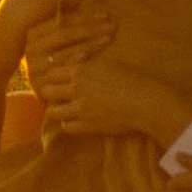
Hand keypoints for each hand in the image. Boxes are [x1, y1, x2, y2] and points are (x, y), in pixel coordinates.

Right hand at [26, 0, 114, 102]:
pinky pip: (63, 73)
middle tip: (112, 25)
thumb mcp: (59, 40)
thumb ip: (69, 22)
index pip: (61, 21)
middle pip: (64, 35)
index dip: (85, 17)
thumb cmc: (59, 61)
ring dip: (90, 44)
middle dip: (90, 29)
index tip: (106, 14)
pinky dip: (81, 64)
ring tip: (110, 37)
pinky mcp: (40, 86)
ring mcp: (34, 69)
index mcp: (33, 34)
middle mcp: (30, 51)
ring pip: (66, 52)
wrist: (48, 93)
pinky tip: (97, 59)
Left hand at [43, 52, 188, 143]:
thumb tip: (76, 66)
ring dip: (57, 109)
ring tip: (65, 108)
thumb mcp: (107, 64)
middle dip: (50, 92)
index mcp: (80, 71)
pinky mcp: (86, 126)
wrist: (144, 101)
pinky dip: (69, 123)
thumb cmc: (131, 78)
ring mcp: (80, 109)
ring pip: (52, 111)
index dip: (53, 76)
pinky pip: (66, 126)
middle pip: (47, 91)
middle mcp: (75, 89)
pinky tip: (76, 119)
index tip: (57, 79)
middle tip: (57, 94)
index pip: (52, 73)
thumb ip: (87, 65)